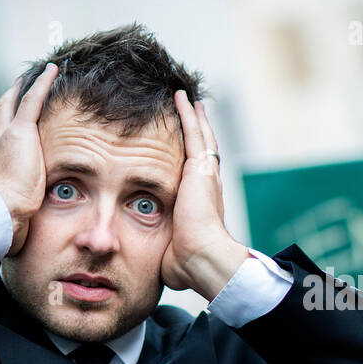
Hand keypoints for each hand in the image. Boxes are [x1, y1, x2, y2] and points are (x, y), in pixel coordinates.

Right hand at [0, 63, 57, 255]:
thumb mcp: (4, 212)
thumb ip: (11, 212)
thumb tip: (18, 229)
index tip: (3, 122)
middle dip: (6, 101)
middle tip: (15, 89)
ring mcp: (3, 136)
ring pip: (11, 104)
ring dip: (21, 88)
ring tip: (31, 77)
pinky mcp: (20, 133)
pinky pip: (33, 100)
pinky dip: (42, 83)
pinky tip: (52, 70)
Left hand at [160, 90, 249, 298]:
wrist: (203, 260)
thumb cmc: (188, 264)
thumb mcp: (171, 252)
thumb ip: (165, 251)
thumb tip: (155, 266)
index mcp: (201, 203)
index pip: (195, 173)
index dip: (191, 157)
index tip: (186, 145)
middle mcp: (206, 185)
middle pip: (201, 149)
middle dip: (195, 129)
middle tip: (191, 109)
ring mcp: (205, 175)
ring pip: (199, 136)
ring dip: (192, 116)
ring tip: (185, 97)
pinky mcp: (200, 169)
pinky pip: (194, 133)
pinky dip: (188, 114)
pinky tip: (181, 97)